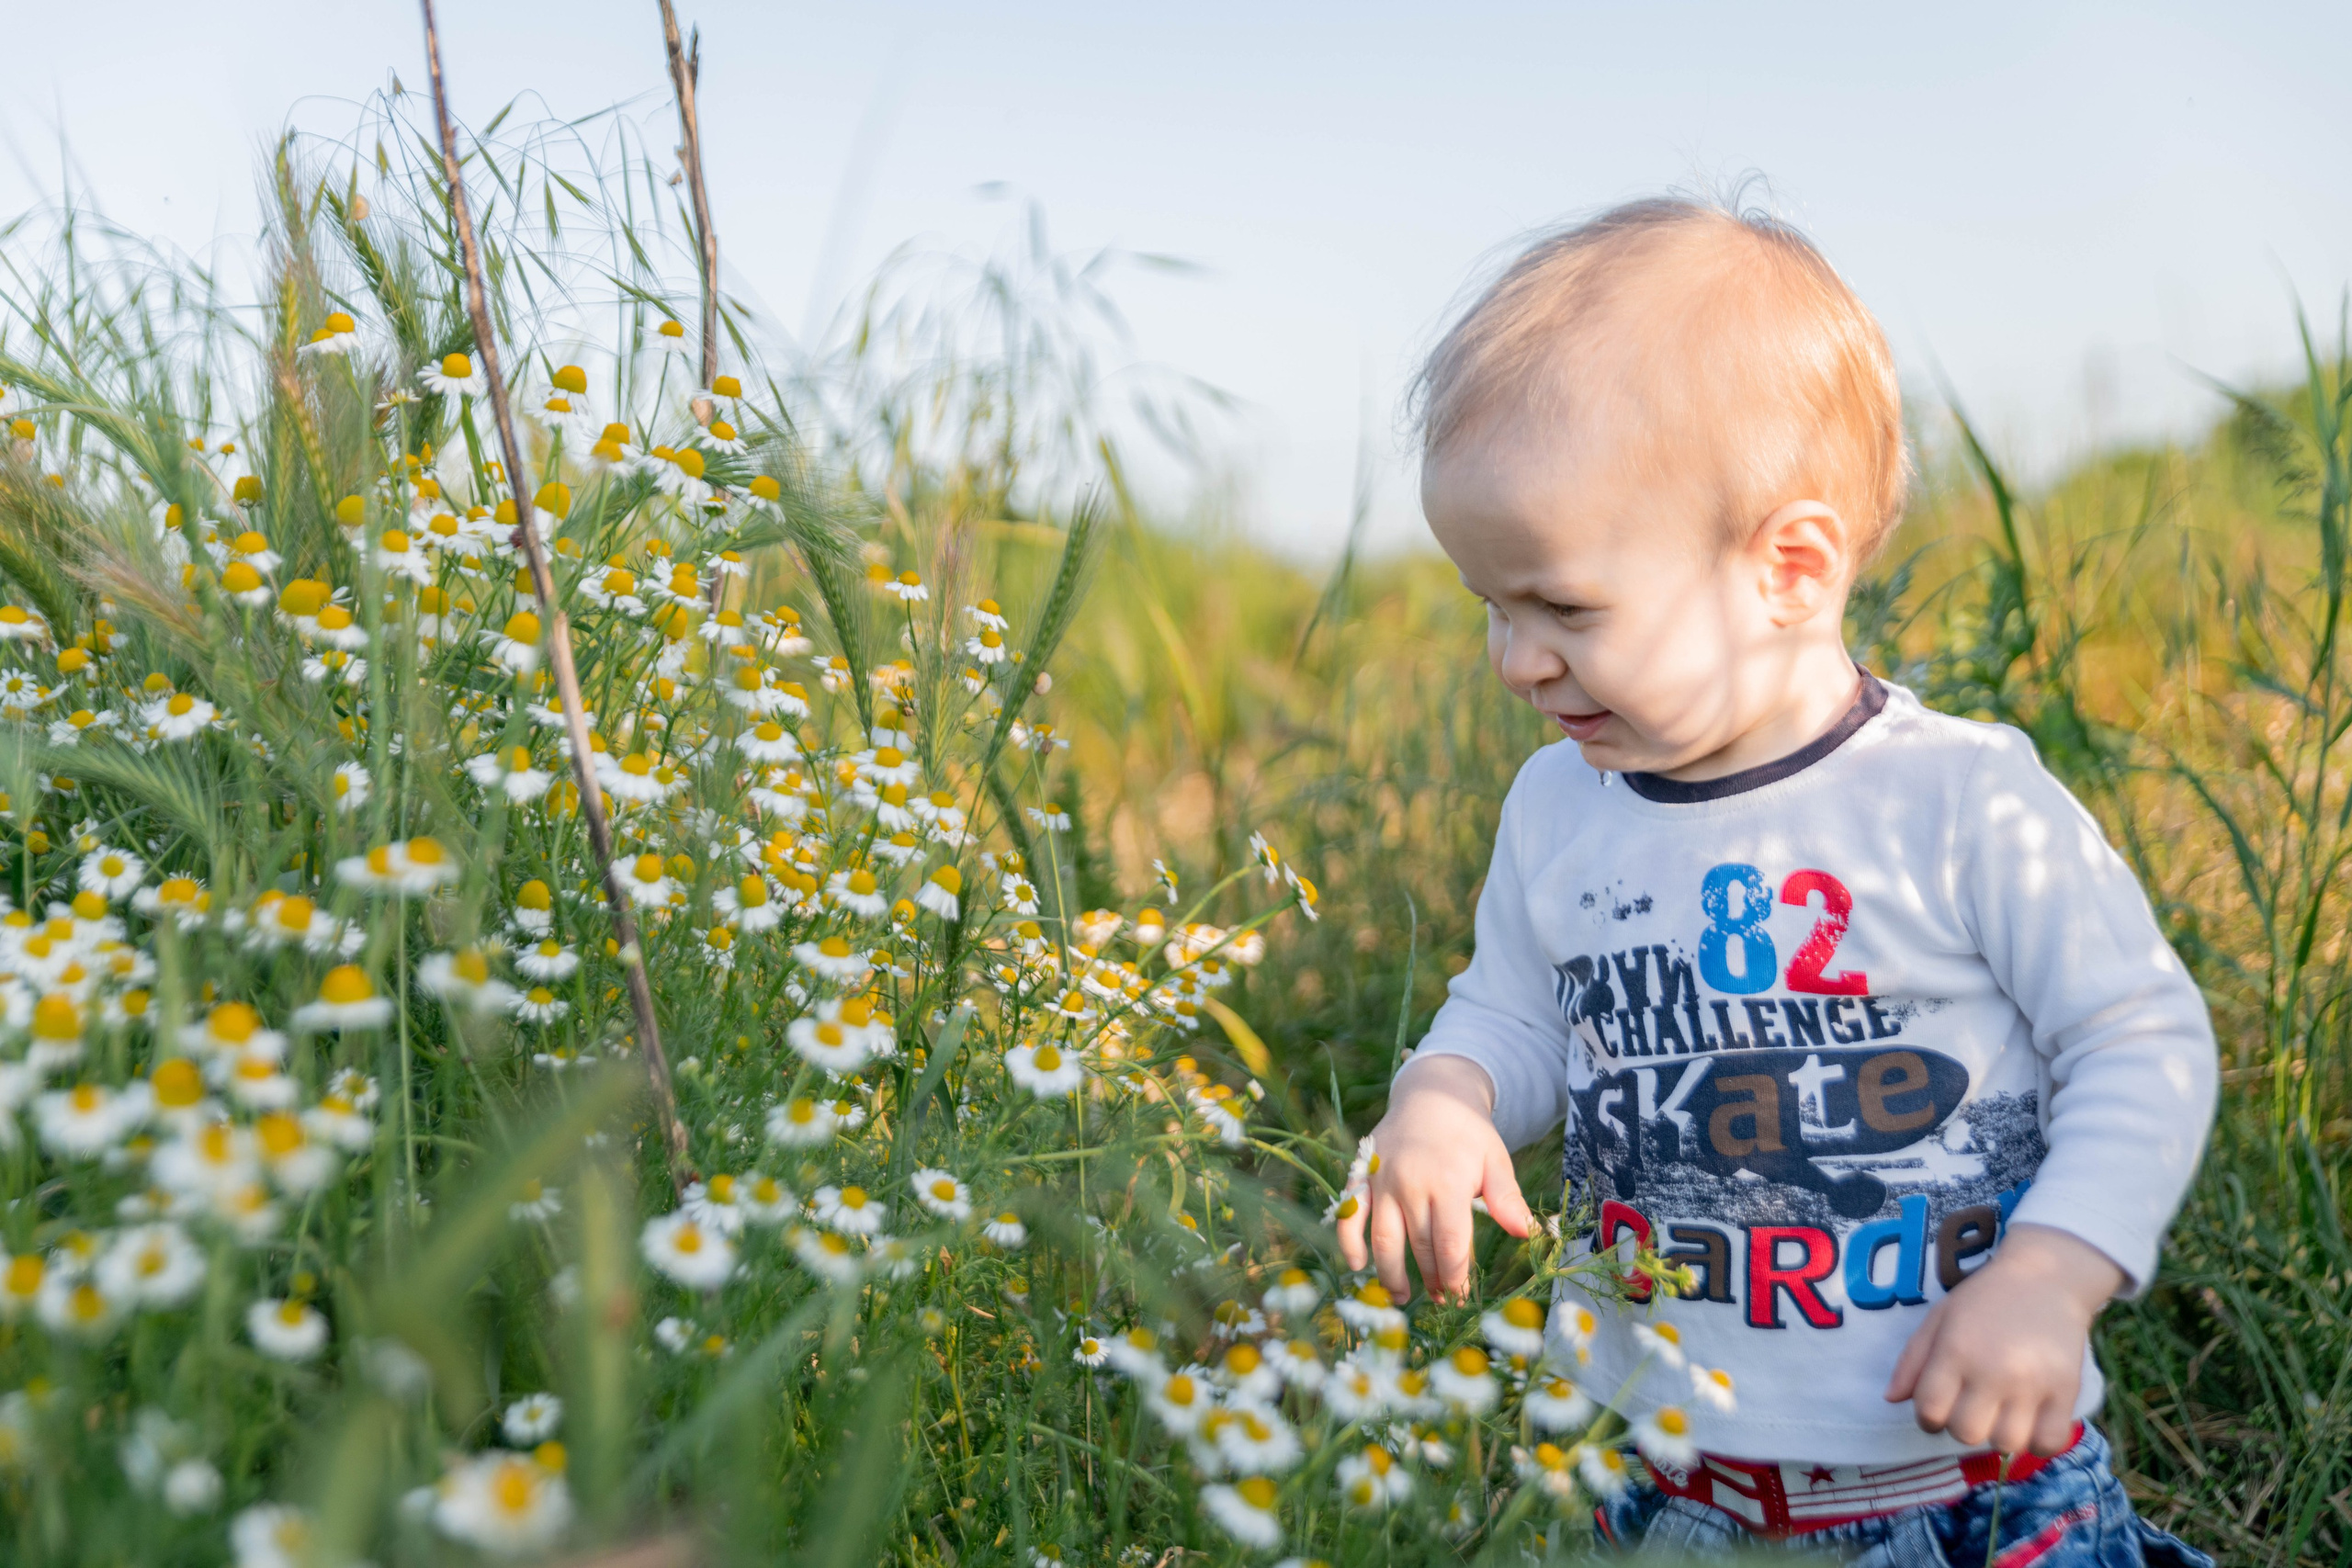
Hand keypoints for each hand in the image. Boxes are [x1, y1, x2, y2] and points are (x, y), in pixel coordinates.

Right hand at [1335, 1054, 1531, 1302]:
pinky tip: (1358, 1265)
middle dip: (1432, 1280)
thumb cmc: (1468, 1133)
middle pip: (1420, 1247)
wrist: (1430, 1094)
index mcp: (1448, 1183)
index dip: (1456, 1278)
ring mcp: (1383, 1182)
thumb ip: (1507, 1198)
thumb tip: (1529, 1233)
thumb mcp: (1495, 1159)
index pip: (1450, 1245)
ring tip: (1403, 1297)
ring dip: (1391, 1274)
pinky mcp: (1362, 1177)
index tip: (1462, 1297)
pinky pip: (1350, 1215)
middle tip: (1442, 1300)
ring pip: (1384, 1239)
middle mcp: (1411, 1185)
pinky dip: (1349, 1242)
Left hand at [1883, 1223, 2124, 1455]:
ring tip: (2003, 1415)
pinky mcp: (2066, 1391)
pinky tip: (2032, 1424)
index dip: (1928, 1418)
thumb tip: (1891, 1399)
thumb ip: (1913, 1360)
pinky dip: (2038, 1443)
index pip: (1929, 1411)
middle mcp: (1992, 1371)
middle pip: (1966, 1433)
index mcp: (1955, 1351)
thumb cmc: (1986, 1298)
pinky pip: (2049, 1443)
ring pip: (2006, 1444)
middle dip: (1962, 1427)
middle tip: (1972, 1408)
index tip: (1939, 1408)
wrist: (2047, 1278)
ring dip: (1999, 1436)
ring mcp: (2032, 1384)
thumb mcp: (1940, 1318)